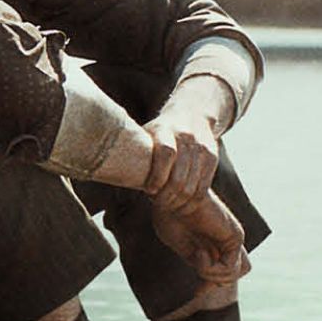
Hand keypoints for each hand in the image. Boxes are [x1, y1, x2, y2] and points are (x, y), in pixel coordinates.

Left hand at [141, 78, 228, 209]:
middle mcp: (186, 136)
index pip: (165, 153)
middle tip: (157, 204)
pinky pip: (204, 187)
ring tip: (167, 206)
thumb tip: (109, 173)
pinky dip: (193, 202)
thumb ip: (134, 153)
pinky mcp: (212, 157)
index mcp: (165, 129)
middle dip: (168, 196)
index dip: (157, 176)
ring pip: (193, 185)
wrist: (191, 113)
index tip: (149, 192)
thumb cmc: (157, 132)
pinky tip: (181, 206)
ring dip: (179, 202)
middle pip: (180, 175)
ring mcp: (201, 147)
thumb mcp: (144, 134)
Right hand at [151, 189, 250, 285]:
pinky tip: (198, 254)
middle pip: (237, 273)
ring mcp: (232, 238)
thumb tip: (209, 287)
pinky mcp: (235, 235)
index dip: (211, 285)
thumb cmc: (169, 214)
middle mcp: (226, 240)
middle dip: (216, 280)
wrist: (170, 193)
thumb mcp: (182, 247)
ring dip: (212, 276)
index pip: (226, 271)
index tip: (196, 292)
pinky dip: (211, 268)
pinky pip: (230, 267)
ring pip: (235, 274)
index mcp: (213, 242)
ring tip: (196, 259)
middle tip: (199, 279)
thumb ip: (198, 264)